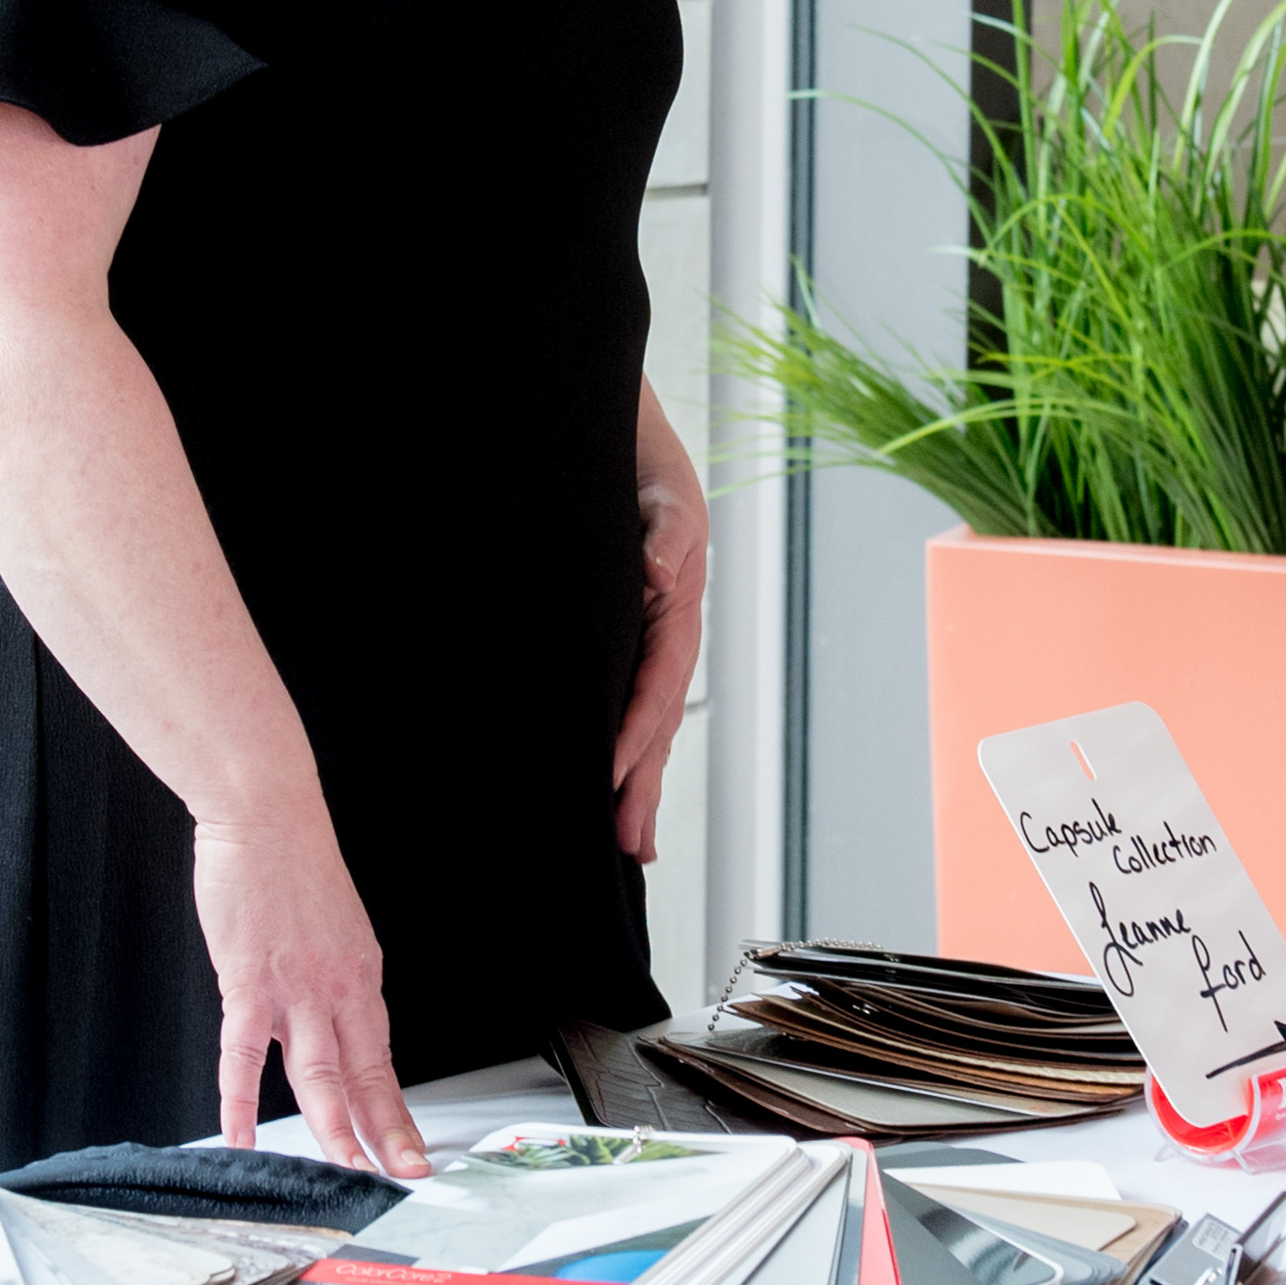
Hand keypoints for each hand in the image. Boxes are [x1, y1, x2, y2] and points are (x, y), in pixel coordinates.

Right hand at [195, 808, 426, 1176]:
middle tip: (402, 1176)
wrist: (267, 815)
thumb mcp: (332, 931)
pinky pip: (244, 1054)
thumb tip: (323, 1022)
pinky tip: (241, 1136)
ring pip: (320, 1074)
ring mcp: (296, 990)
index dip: (397, 1114)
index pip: (383, 1062)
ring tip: (344, 1169)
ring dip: (334, 1128)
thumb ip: (328, 983)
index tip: (412, 1152)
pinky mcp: (249, 982)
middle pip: (365, 1077)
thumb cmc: (291, 866)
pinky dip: (240, 1101)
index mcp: (360, 978)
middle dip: (385, 1135)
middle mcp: (338, 989)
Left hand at [613, 396, 708, 863]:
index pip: (659, 679)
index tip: (610, 775)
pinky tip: (607, 790)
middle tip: (627, 846)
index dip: (636, 730)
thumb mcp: (661, 486)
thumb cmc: (640, 462)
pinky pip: (620, 705)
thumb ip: (666, 527)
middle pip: (657, 720)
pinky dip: (616, 751)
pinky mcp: (621, 643)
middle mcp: (667, 633)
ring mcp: (646, 643)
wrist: (617, 437)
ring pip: (642, 724)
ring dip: (634, 784)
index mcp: (678, 603)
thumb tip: (660, 574)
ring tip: (626, 848)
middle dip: (642, 784)